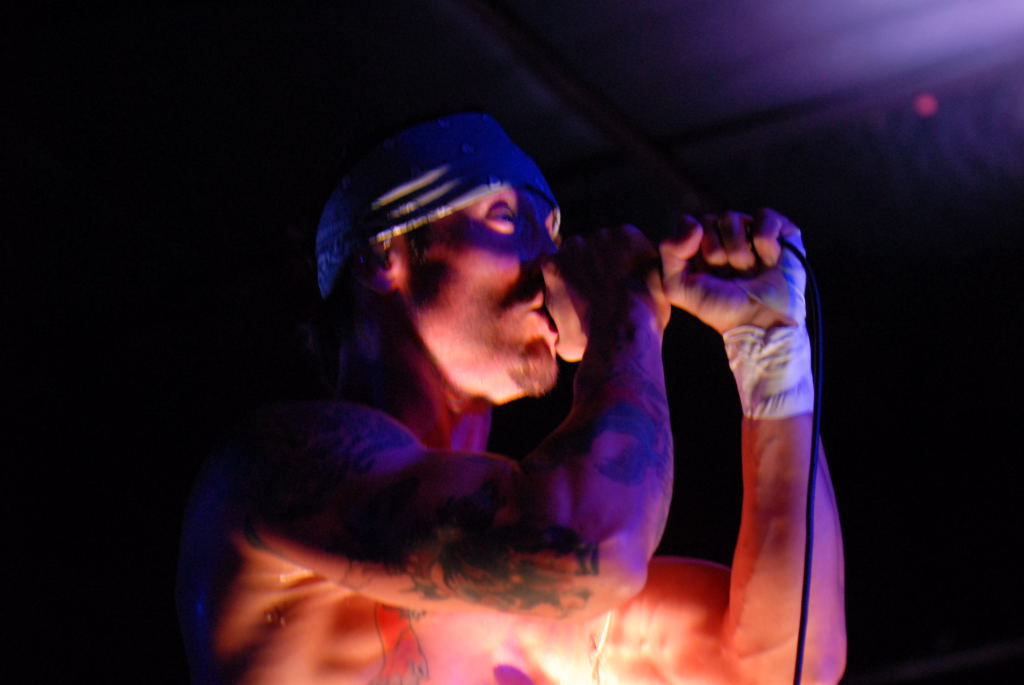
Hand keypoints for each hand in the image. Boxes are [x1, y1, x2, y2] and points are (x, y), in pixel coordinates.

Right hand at [543, 225, 669, 360]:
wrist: (623, 331)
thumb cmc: (591, 341)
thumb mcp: (563, 340)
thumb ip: (558, 321)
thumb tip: (558, 326)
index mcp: (552, 266)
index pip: (562, 264)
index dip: (578, 277)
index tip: (591, 292)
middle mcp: (573, 245)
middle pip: (584, 250)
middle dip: (595, 264)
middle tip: (610, 288)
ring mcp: (600, 238)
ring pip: (608, 243)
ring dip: (615, 257)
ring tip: (627, 283)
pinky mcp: (627, 235)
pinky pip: (631, 239)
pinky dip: (637, 253)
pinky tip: (639, 275)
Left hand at [659, 209, 805, 332]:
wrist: (759, 322)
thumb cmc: (720, 307)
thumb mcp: (678, 286)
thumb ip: (669, 252)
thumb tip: (692, 223)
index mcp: (702, 244)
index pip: (689, 223)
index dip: (695, 248)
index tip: (706, 272)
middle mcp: (726, 234)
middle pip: (710, 220)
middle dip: (716, 253)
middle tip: (730, 275)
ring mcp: (752, 230)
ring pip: (733, 219)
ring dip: (739, 253)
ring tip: (749, 271)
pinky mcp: (780, 230)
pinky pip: (764, 217)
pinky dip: (764, 243)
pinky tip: (768, 261)